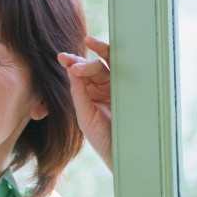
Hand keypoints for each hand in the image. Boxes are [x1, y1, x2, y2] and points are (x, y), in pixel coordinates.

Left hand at [57, 35, 112, 170]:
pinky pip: (125, 72)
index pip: (79, 74)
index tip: (62, 58)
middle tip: (71, 59)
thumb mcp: (85, 116)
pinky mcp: (133, 89)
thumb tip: (71, 69)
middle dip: (82, 60)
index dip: (71, 64)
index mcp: (89, 93)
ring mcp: (118, 87)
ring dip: (100, 53)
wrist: (122, 153)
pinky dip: (117, 61)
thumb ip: (78, 93)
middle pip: (94, 66)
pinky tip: (109, 55)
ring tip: (90, 43)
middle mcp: (103, 87)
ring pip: (109, 65)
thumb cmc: (101, 137)